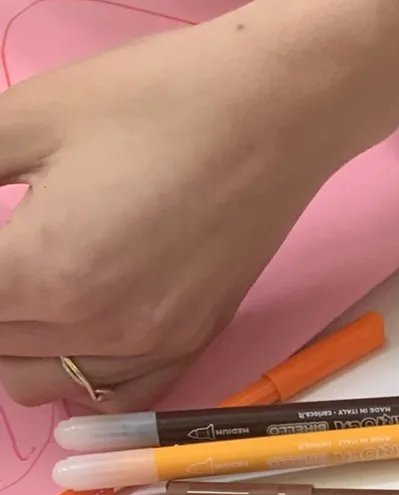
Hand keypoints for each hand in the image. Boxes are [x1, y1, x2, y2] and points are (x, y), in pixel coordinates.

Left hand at [0, 0, 398, 410]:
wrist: (275, 111)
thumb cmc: (155, 98)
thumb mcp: (27, 118)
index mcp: (45, 270)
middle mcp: (96, 328)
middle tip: (3, 248)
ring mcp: (147, 347)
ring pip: (31, 381)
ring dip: (6, 341)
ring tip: (15, 282)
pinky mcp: (185, 344)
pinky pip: (106, 395)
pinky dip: (69, 372)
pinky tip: (63, 324)